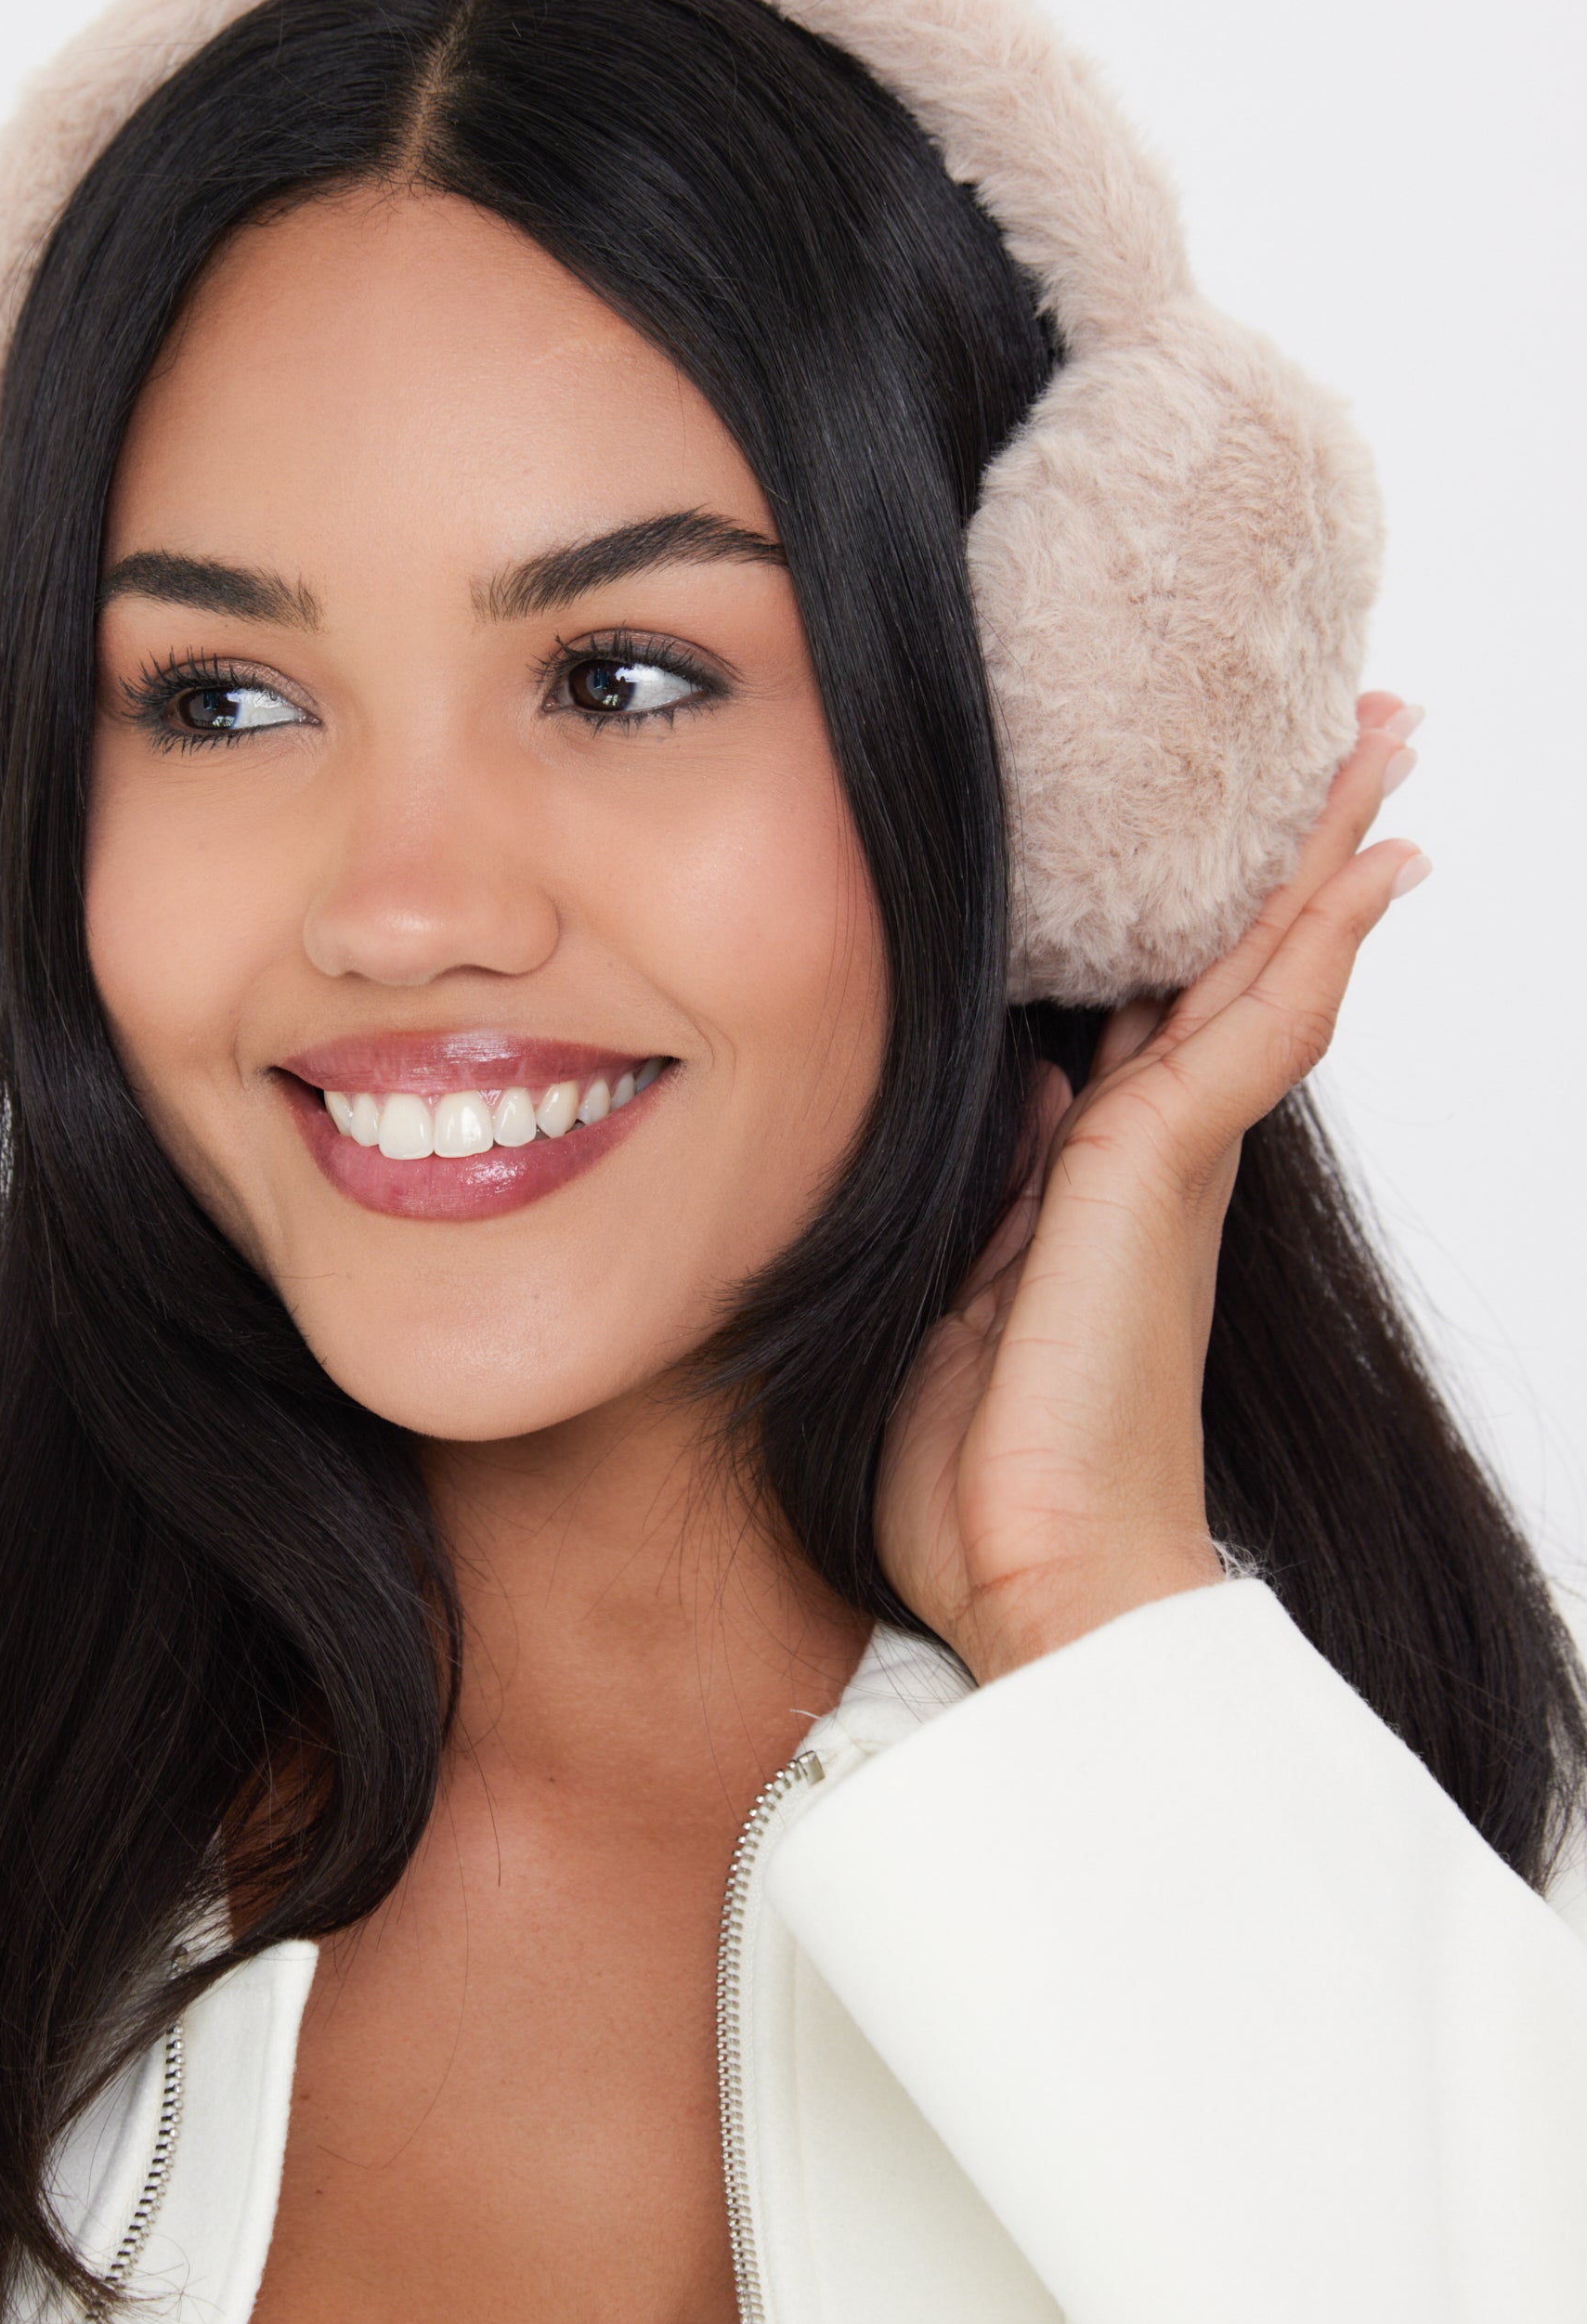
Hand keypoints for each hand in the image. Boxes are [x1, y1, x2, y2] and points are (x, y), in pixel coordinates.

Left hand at [875, 694, 1429, 1683]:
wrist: (1039, 1584)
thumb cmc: (982, 1479)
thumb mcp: (944, 1293)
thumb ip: (983, 1187)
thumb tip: (1005, 1092)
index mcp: (1098, 1181)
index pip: (1160, 1010)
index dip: (1200, 916)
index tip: (1225, 829)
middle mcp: (1154, 1161)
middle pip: (1236, 966)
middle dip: (1288, 855)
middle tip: (1357, 739)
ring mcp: (1171, 1166)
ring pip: (1259, 970)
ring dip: (1316, 857)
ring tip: (1379, 747)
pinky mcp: (1158, 1174)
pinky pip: (1252, 1024)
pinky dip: (1309, 937)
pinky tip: (1366, 865)